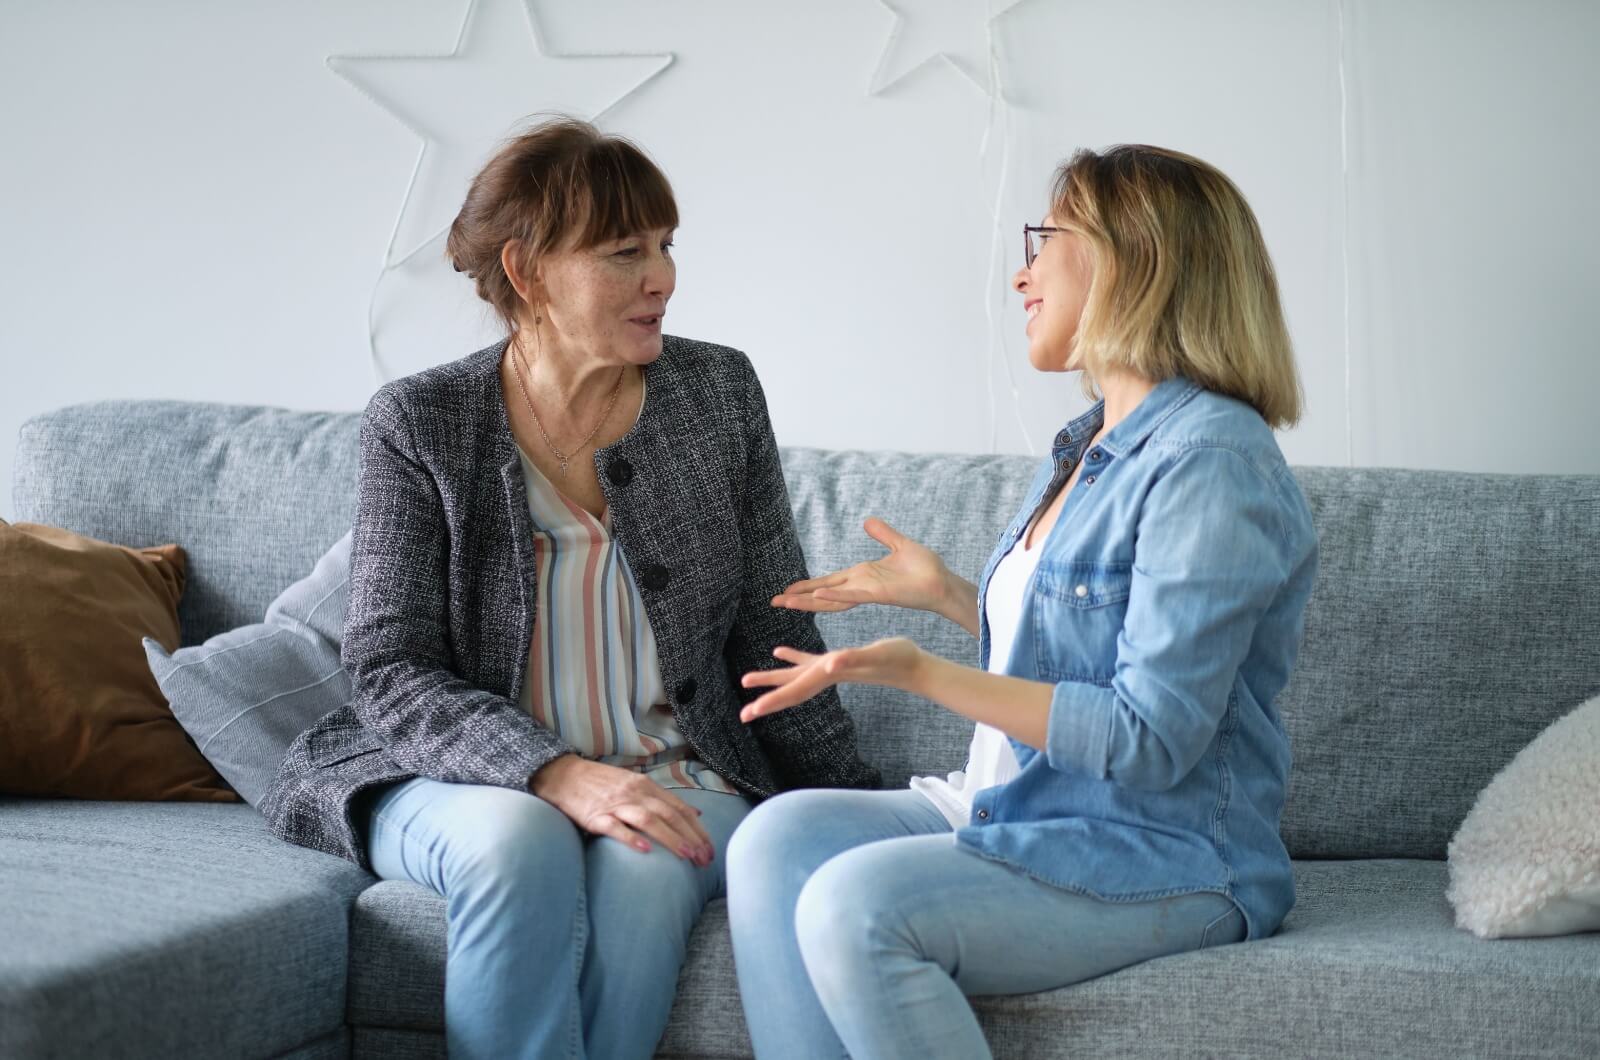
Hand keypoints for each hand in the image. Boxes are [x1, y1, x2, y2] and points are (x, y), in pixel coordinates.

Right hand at [530, 756, 715, 864]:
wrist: (563, 774)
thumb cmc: (600, 783)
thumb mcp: (635, 784)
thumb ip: (662, 798)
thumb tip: (694, 813)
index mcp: (646, 787)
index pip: (679, 808)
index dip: (697, 829)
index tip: (710, 847)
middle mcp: (634, 794)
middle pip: (668, 815)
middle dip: (690, 837)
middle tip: (705, 858)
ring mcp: (615, 804)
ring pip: (648, 820)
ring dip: (669, 838)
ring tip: (686, 855)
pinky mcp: (595, 816)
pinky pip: (615, 827)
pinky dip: (631, 838)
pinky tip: (645, 851)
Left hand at [739, 638, 927, 721]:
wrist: (913, 665)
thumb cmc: (897, 659)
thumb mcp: (874, 655)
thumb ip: (853, 659)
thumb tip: (830, 664)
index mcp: (829, 675)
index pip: (795, 692)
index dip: (772, 701)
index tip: (751, 712)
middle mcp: (825, 675)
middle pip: (790, 691)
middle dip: (766, 700)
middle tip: (743, 714)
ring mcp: (830, 669)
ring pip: (795, 677)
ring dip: (772, 679)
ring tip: (748, 680)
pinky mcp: (837, 660)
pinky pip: (808, 660)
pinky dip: (792, 657)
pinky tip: (779, 652)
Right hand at [772, 517, 951, 615]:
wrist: (943, 582)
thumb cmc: (926, 568)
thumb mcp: (900, 545)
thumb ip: (883, 534)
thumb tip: (868, 521)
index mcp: (862, 576)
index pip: (829, 582)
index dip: (807, 586)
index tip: (787, 591)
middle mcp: (860, 586)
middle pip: (823, 593)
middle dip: (799, 598)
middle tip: (774, 601)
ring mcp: (867, 591)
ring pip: (832, 598)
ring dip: (809, 600)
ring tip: (786, 602)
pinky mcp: (878, 594)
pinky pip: (853, 595)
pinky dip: (835, 595)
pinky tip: (818, 595)